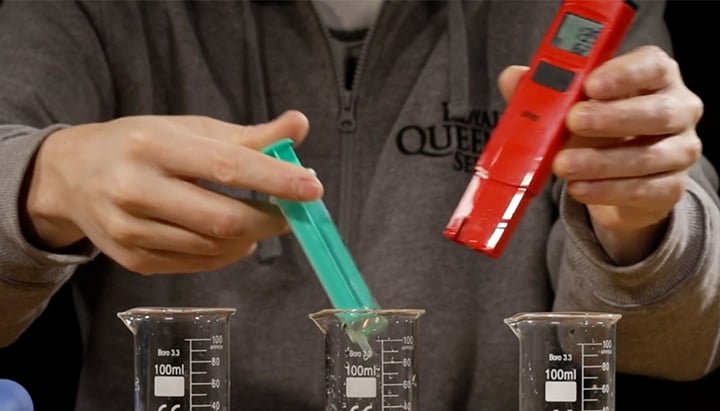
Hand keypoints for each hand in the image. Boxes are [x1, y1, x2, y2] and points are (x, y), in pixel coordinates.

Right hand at [23, 110, 322, 273]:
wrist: (72, 177)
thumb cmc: (141, 145)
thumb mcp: (189, 129)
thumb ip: (247, 135)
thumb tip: (299, 126)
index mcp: (152, 146)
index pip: (226, 166)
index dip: (275, 180)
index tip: (313, 188)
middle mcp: (135, 189)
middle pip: (223, 219)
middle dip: (271, 219)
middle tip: (293, 211)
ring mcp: (131, 231)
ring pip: (215, 247)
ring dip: (251, 237)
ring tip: (259, 218)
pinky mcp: (133, 260)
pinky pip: (198, 263)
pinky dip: (228, 252)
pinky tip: (232, 236)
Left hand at [499, 46, 702, 263]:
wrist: (616, 180)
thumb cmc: (595, 129)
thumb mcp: (568, 106)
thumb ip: (543, 90)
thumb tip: (511, 78)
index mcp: (656, 78)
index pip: (652, 66)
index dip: (623, 74)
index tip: (590, 84)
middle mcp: (679, 110)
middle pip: (657, 113)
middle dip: (611, 118)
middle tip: (572, 122)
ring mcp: (681, 151)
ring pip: (648, 156)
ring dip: (601, 161)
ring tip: (562, 165)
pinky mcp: (672, 188)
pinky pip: (644, 191)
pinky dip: (607, 191)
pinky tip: (579, 189)